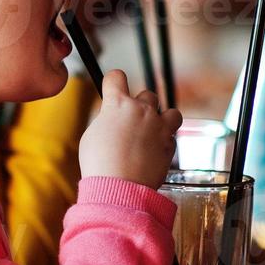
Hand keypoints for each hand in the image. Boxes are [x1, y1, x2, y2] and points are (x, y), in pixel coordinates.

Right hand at [78, 70, 182, 189]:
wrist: (119, 188)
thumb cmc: (100, 164)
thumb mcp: (92, 135)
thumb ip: (107, 120)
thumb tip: (114, 119)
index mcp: (117, 104)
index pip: (117, 77)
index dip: (114, 81)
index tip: (113, 87)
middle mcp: (142, 111)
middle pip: (147, 94)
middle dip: (140, 105)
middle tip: (131, 122)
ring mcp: (159, 127)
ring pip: (171, 112)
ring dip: (163, 118)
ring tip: (153, 131)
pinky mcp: (170, 145)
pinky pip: (172, 137)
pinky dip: (164, 142)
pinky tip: (153, 152)